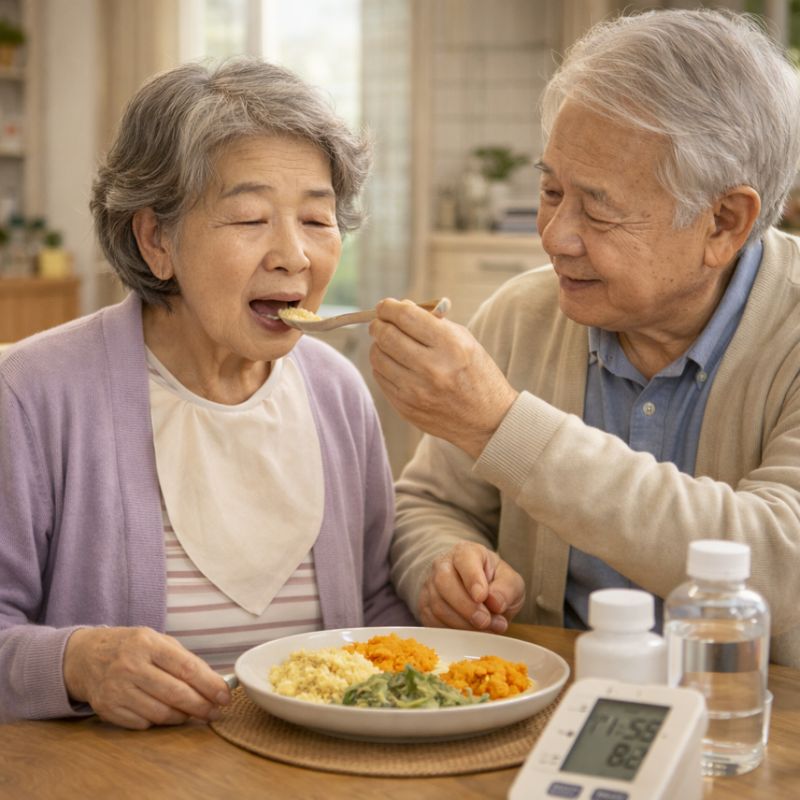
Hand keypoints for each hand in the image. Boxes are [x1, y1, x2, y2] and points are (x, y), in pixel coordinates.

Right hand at [63, 626, 230, 729]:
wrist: (86, 657)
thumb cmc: (131, 648)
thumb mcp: (156, 641)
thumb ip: (184, 659)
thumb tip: (215, 683)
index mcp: (148, 644)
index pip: (186, 668)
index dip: (210, 685)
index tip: (225, 696)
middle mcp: (131, 666)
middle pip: (175, 694)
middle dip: (201, 706)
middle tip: (215, 712)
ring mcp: (117, 690)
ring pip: (160, 713)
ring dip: (183, 717)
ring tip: (194, 713)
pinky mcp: (107, 709)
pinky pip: (142, 724)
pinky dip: (159, 722)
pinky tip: (167, 714)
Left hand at [369, 299, 518, 457]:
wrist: (487, 420)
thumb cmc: (476, 374)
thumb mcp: (466, 341)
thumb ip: (434, 323)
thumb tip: (399, 309)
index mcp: (451, 346)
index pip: (406, 317)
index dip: (389, 307)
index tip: (385, 306)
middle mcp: (432, 368)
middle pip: (386, 336)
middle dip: (378, 324)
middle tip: (380, 322)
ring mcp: (416, 391)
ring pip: (378, 357)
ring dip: (378, 345)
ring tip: (388, 343)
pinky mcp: (405, 407)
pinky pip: (380, 377)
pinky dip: (382, 365)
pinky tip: (394, 363)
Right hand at [417, 542, 524, 632]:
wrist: (476, 594)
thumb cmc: (495, 584)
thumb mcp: (510, 581)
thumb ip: (507, 589)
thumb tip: (495, 602)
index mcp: (466, 552)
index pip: (464, 559)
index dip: (472, 578)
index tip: (482, 596)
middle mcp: (443, 565)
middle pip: (444, 582)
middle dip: (466, 606)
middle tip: (485, 621)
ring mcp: (431, 586)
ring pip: (438, 605)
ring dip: (463, 623)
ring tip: (485, 629)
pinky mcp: (425, 608)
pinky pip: (433, 622)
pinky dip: (453, 632)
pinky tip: (470, 634)